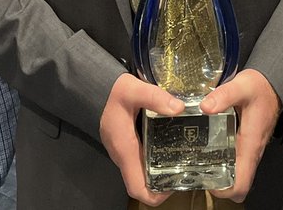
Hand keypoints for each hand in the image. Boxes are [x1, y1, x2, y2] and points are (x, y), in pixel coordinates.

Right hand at [99, 73, 183, 205]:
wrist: (95, 88)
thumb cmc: (112, 92)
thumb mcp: (134, 90)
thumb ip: (155, 97)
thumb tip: (179, 108)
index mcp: (125, 150)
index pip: (136, 188)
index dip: (155, 195)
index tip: (174, 186)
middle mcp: (123, 156)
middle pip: (143, 184)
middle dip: (163, 183)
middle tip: (186, 170)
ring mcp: (124, 151)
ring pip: (143, 172)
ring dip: (160, 171)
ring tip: (183, 158)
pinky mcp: (127, 144)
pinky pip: (141, 160)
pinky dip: (156, 159)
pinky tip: (171, 145)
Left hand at [201, 68, 280, 202]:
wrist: (273, 84)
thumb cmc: (261, 88)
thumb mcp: (242, 86)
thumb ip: (224, 95)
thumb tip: (205, 107)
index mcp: (250, 145)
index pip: (241, 184)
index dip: (225, 190)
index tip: (207, 183)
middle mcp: (250, 151)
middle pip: (236, 183)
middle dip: (216, 183)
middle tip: (196, 170)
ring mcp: (248, 148)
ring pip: (235, 172)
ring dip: (218, 172)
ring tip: (196, 160)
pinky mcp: (245, 142)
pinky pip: (234, 160)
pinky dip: (221, 160)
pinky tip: (206, 147)